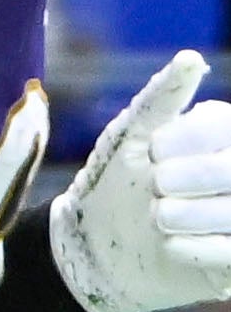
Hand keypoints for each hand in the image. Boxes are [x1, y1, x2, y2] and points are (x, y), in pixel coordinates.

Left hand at [47, 49, 230, 311]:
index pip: (219, 126)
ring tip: (158, 217)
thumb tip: (190, 59)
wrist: (95, 251)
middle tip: (154, 188)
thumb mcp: (130, 138)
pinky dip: (189, 250)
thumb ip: (161, 99)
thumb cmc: (115, 186)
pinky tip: (167, 246)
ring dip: (183, 216)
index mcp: (224, 135)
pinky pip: (227, 252)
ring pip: (230, 211)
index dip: (180, 143)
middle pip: (228, 169)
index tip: (150, 155)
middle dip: (180, 179)